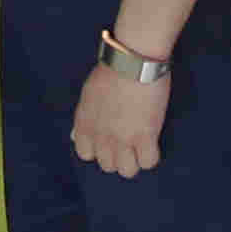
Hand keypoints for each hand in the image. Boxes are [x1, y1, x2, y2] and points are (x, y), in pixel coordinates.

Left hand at [71, 54, 173, 177]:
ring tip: (141, 147)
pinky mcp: (145, 136)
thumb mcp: (89, 93)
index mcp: (85, 123)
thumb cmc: (113, 69)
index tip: (108, 141)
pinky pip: (148, 162)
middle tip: (128, 143)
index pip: (85, 153)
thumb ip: (86, 117)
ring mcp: (122, 139)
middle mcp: (101, 135)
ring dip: (134, 161)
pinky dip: (151, 155)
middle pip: (107, 165)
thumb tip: (78, 134)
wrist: (132, 61)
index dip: (98, 149)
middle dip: (118, 156)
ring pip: (127, 170)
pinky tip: (152, 143)